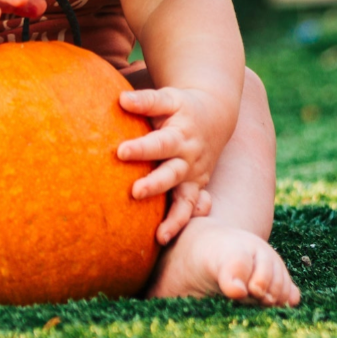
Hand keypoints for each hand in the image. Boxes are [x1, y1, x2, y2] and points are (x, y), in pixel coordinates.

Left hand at [116, 86, 230, 242]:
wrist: (215, 116)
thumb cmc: (183, 107)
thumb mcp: (168, 99)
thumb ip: (146, 101)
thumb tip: (121, 99)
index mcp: (181, 136)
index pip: (159, 143)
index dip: (141, 148)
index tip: (120, 151)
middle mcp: (189, 159)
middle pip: (171, 174)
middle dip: (154, 184)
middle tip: (134, 192)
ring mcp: (194, 177)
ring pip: (186, 200)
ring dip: (174, 218)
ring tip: (160, 235)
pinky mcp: (196, 188)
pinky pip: (191, 209)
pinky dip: (181, 223)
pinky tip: (164, 239)